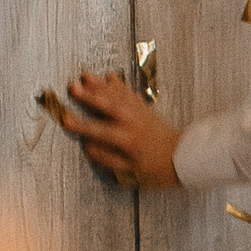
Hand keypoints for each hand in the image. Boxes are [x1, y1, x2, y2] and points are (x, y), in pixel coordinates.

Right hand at [63, 72, 182, 189]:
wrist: (184, 157)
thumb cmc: (157, 169)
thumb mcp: (131, 173)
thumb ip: (108, 159)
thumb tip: (88, 146)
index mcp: (128, 141)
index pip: (101, 132)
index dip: (82, 126)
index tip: (66, 120)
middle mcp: (133, 124)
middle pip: (110, 106)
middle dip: (90, 96)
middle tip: (72, 87)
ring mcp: (140, 114)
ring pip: (118, 95)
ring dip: (101, 85)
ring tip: (85, 76)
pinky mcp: (145, 109)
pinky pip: (130, 93)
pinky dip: (119, 84)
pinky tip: (108, 76)